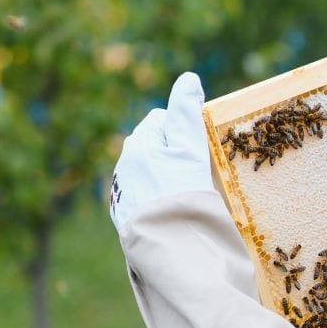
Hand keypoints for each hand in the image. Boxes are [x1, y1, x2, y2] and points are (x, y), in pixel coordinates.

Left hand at [110, 71, 215, 235]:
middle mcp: (125, 164)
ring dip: (165, 177)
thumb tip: (188, 78)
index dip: (186, 132)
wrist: (169, 249)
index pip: (164, 121)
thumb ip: (186, 113)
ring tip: (186, 196)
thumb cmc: (184, 194)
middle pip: (154, 145)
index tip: (202, 151)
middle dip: (172, 153)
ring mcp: (124, 192)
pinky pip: (144, 197)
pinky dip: (157, 199)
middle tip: (197, 174)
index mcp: (140, 143)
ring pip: (148, 171)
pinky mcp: (125, 217)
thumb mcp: (191, 150)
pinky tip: (172, 212)